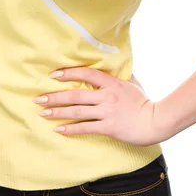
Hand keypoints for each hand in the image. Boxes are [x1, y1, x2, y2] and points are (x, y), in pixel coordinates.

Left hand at [33, 67, 161, 146]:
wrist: (157, 121)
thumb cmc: (145, 102)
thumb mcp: (133, 83)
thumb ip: (122, 75)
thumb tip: (117, 66)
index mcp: (112, 83)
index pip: (86, 74)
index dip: (68, 73)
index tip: (53, 75)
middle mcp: (107, 95)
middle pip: (76, 94)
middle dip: (55, 96)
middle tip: (38, 98)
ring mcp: (107, 111)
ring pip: (77, 111)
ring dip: (58, 112)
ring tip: (42, 113)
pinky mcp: (109, 127)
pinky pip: (86, 127)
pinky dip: (71, 129)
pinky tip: (59, 129)